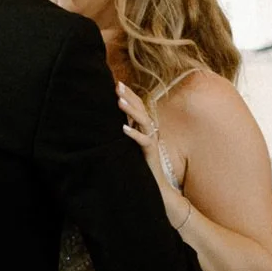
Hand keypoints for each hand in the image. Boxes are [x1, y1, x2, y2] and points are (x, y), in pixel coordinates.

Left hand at [116, 83, 187, 222]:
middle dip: (130, 96)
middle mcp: (150, 132)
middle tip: (117, 85)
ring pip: (143, 122)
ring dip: (131, 111)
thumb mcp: (133, 146)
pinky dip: (133, 134)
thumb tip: (114, 122)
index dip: (129, 94)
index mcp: (145, 128)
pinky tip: (123, 128)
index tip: (117, 83)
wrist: (157, 187)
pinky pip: (143, 142)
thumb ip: (128, 132)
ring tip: (118, 101)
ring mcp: (151, 142)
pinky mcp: (150, 154)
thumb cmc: (143, 166)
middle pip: (141, 109)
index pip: (138, 107)